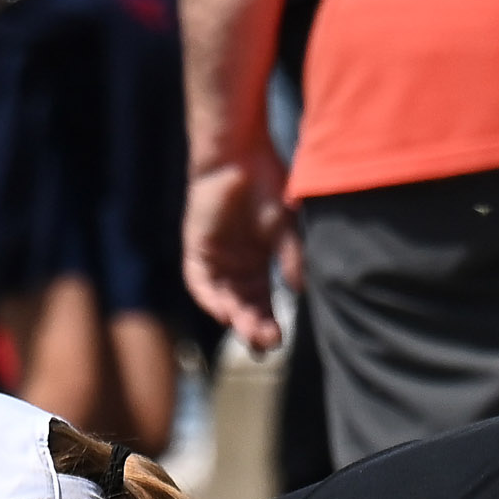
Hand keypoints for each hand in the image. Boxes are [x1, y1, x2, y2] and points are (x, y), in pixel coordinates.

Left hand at [182, 149, 297, 351]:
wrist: (241, 156)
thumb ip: (291, 258)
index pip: (263, 304)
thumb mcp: (286, 227)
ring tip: (250, 334)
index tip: (280, 339)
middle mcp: (236, 269)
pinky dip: (211, 300)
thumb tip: (301, 290)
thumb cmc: (268, 185)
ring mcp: (215, 262)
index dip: (270, 322)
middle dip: (254, 327)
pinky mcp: (197, 252)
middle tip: (267, 343)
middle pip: (243, 307)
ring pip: (223, 301)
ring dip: (236, 318)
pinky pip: (201, 284)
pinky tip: (224, 314)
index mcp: (259, 265)